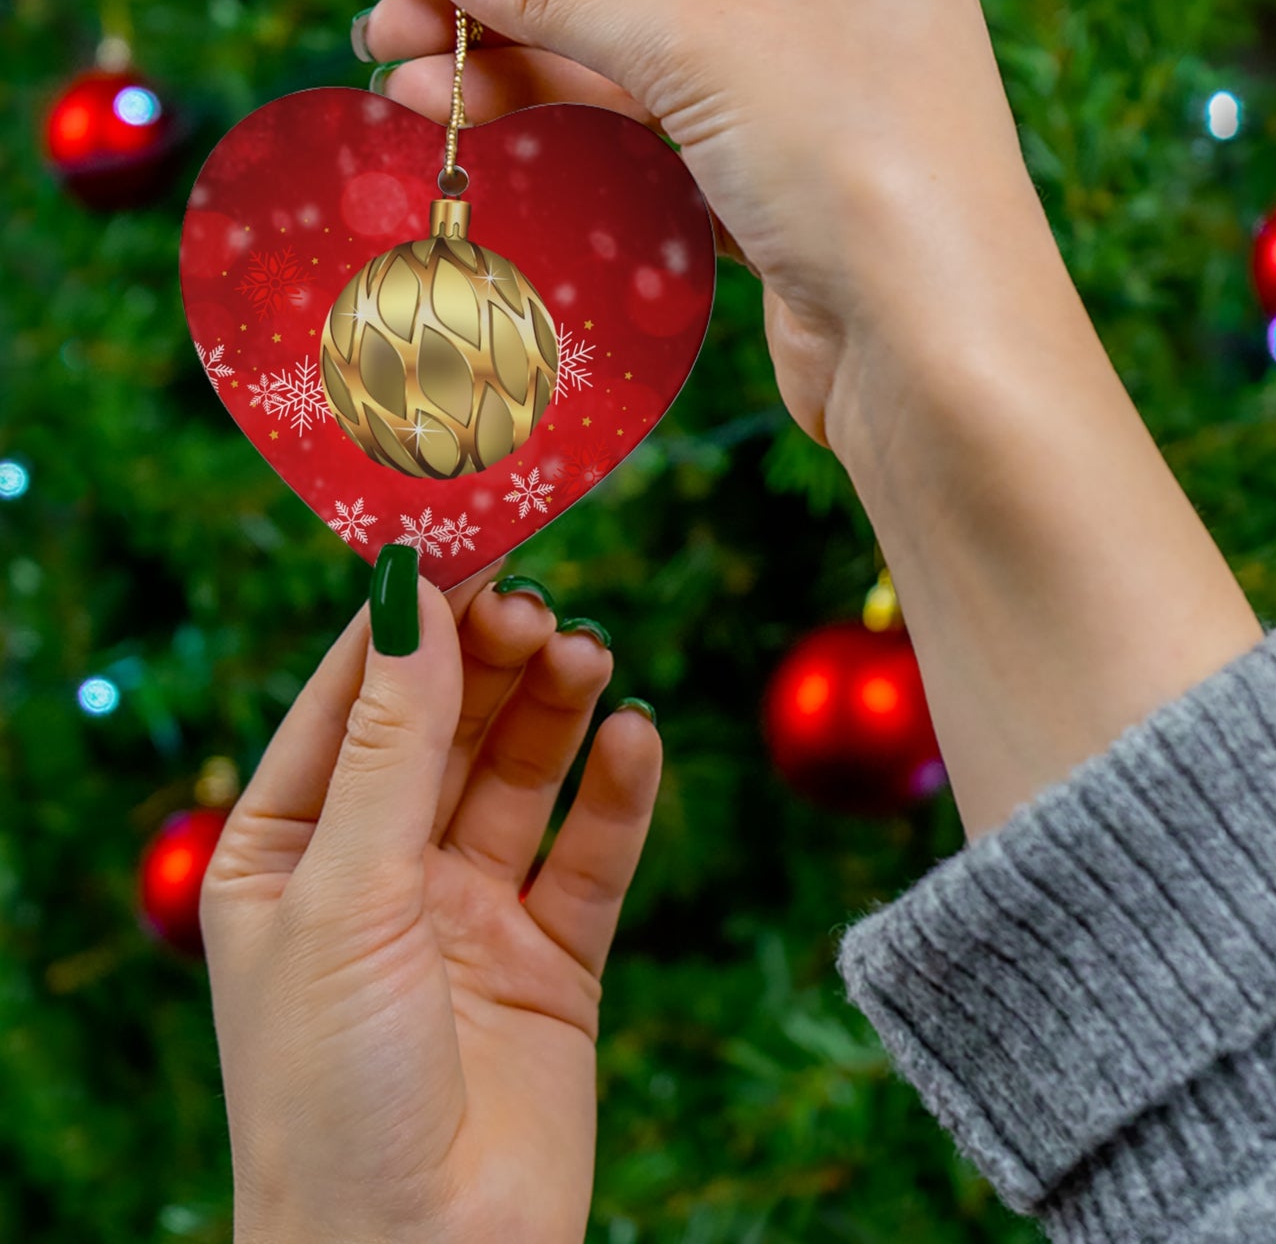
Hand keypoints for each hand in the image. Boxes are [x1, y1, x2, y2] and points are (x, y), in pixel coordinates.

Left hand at [201, 562, 660, 1243]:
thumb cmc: (332, 1091)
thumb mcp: (346, 893)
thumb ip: (391, 742)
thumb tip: (410, 591)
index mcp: (288, 851)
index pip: (352, 698)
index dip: (408, 617)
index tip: (467, 535)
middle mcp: (379, 871)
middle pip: (447, 725)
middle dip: (490, 660)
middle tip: (539, 604)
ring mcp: (469, 912)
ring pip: (521, 776)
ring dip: (555, 710)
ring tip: (589, 656)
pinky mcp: (552, 958)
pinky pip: (591, 854)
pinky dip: (617, 794)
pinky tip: (635, 740)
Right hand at [360, 0, 1054, 451]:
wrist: (936, 358)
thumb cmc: (857, 169)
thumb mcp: (705, 51)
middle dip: (508, 7)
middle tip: (385, 34)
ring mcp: (808, 98)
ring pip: (640, 66)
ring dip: (527, 76)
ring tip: (407, 93)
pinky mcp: (781, 187)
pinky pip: (661, 138)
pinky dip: (581, 135)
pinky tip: (496, 133)